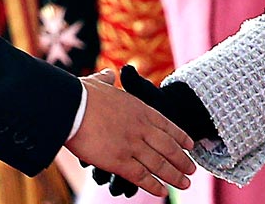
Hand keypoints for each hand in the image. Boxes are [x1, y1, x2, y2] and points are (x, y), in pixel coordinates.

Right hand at [86, 65, 216, 196]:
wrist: (72, 106)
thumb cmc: (83, 94)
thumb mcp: (101, 83)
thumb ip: (109, 80)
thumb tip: (110, 73)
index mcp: (139, 109)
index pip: (167, 125)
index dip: (180, 137)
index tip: (190, 146)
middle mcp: (141, 128)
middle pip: (168, 147)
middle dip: (182, 160)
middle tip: (192, 170)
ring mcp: (132, 145)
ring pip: (159, 164)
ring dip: (174, 176)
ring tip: (185, 184)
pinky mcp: (119, 161)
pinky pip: (141, 176)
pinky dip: (154, 185)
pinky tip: (163, 192)